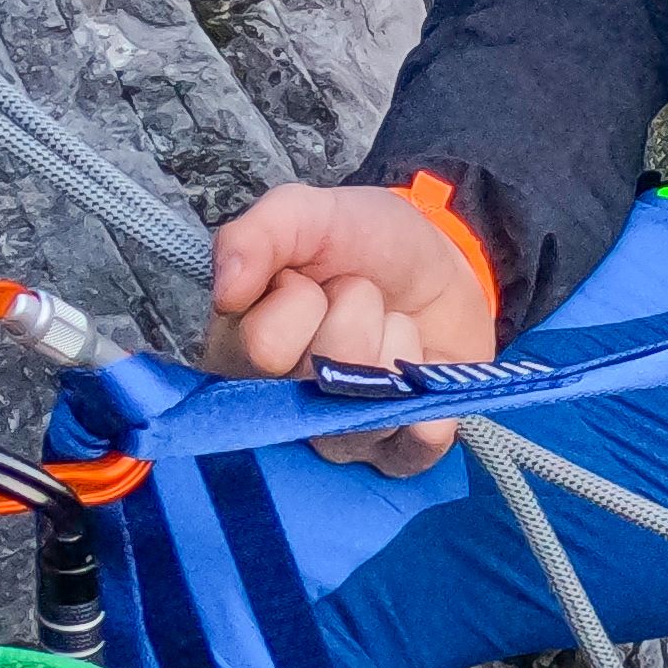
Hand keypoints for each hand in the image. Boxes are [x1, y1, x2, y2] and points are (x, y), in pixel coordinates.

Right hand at [202, 181, 499, 474]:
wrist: (440, 259)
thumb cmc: (360, 244)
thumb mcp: (306, 214)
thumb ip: (257, 236)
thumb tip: (227, 292)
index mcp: (242, 354)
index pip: (264, 347)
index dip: (301, 300)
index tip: (311, 279)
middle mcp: (281, 409)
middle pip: (321, 378)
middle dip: (355, 315)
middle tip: (359, 296)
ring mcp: (339, 437)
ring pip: (366, 411)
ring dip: (396, 346)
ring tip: (394, 324)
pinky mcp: (397, 453)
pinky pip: (410, 453)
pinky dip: (427, 418)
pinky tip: (427, 379)